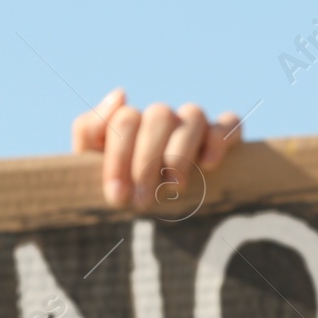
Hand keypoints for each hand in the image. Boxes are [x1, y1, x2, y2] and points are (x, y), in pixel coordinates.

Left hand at [72, 88, 242, 209]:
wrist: (149, 222)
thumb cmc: (120, 192)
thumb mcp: (90, 166)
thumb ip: (88, 130)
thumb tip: (121, 95)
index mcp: (130, 122)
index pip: (126, 119)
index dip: (119, 158)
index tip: (118, 196)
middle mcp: (161, 119)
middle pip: (159, 115)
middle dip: (148, 162)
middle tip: (143, 202)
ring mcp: (192, 127)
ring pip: (193, 114)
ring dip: (181, 153)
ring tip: (174, 187)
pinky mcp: (222, 138)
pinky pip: (229, 124)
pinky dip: (219, 140)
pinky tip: (208, 165)